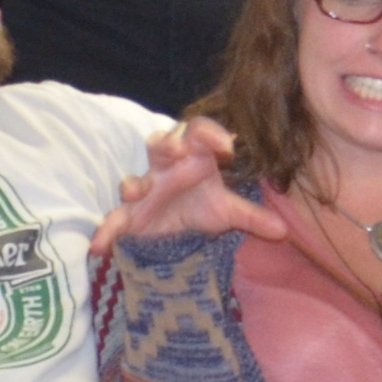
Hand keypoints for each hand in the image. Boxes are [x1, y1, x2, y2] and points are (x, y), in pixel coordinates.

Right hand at [95, 117, 283, 257]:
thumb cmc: (200, 207)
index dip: (210, 134)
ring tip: (136, 191)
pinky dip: (105, 232)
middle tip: (178, 149)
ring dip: (134, 183)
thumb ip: (252, 217)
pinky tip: (97, 247)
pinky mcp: (129, 216)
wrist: (175, 231)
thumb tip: (284, 232)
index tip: (228, 147)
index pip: (199, 133)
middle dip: (166, 143)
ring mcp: (145, 190)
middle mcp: (166, 168)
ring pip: (135, 179)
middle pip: (161, 144)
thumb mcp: (227, 212)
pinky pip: (114, 221)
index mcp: (192, 158)